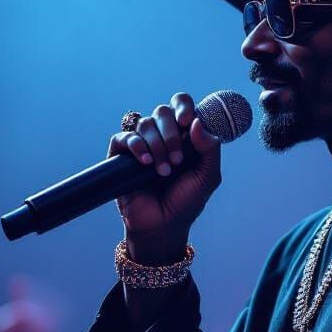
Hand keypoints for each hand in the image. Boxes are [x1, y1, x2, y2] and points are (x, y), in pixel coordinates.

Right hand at [107, 93, 221, 261]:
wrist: (162, 226)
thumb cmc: (186, 202)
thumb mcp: (208, 177)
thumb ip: (210, 149)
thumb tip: (196, 122)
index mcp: (184, 135)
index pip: (182, 104)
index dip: (183, 106)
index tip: (186, 121)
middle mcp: (162, 136)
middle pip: (162, 111)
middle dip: (171, 134)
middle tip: (178, 160)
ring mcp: (141, 145)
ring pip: (144, 123)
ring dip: (157, 146)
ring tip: (163, 172)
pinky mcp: (121, 156)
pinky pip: (124, 136)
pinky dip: (135, 145)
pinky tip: (145, 163)